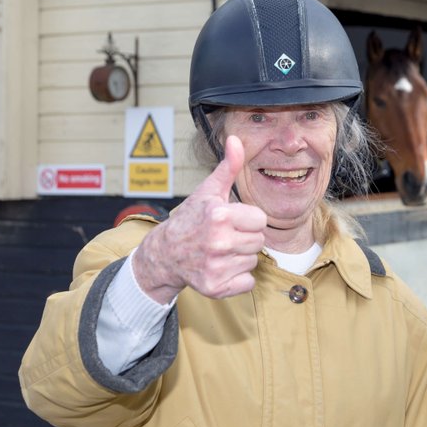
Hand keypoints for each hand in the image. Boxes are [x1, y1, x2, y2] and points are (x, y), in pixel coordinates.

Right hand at [132, 136, 266, 302]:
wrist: (165, 254)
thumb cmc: (191, 219)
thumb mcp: (208, 191)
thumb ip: (228, 167)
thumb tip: (236, 139)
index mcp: (219, 215)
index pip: (260, 220)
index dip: (248, 220)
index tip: (231, 221)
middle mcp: (217, 242)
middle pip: (259, 241)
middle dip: (246, 238)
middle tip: (224, 236)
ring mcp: (215, 266)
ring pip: (252, 261)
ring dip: (240, 257)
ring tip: (220, 251)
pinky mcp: (215, 287)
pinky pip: (247, 282)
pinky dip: (238, 278)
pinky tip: (220, 267)